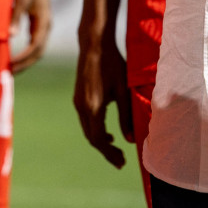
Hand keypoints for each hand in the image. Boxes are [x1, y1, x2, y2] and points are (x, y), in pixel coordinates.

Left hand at [9, 0, 51, 73]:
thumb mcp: (21, 0)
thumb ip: (16, 18)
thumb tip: (10, 36)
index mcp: (44, 22)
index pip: (35, 45)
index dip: (24, 56)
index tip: (12, 63)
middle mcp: (46, 27)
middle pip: (38, 52)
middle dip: (25, 63)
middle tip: (10, 72)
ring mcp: (43, 27)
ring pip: (37, 50)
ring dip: (26, 60)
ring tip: (12, 68)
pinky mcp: (38, 26)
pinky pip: (34, 43)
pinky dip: (25, 52)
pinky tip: (14, 56)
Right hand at [73, 38, 128, 169]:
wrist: (94, 44)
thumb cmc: (113, 64)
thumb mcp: (123, 91)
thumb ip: (126, 116)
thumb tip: (130, 139)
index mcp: (93, 107)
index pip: (99, 140)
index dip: (110, 154)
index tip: (122, 162)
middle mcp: (82, 106)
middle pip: (92, 138)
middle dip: (106, 151)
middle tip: (121, 160)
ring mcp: (77, 101)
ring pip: (87, 129)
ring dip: (100, 141)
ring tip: (116, 147)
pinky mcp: (78, 97)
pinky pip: (85, 120)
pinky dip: (95, 130)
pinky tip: (108, 131)